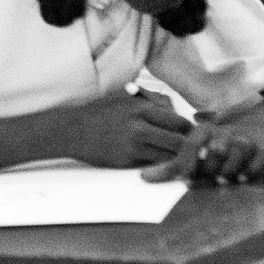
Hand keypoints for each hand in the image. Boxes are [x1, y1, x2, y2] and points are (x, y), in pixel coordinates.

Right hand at [70, 89, 193, 168]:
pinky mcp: (126, 161)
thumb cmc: (101, 112)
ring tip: (178, 157)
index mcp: (141, 108)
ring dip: (175, 158)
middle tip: (191, 149)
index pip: (179, 121)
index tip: (190, 133)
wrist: (73, 130)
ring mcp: (132, 145)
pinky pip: (152, 164)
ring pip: (168, 156)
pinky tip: (158, 161)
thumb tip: (176, 110)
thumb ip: (152, 101)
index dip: (188, 129)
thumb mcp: (126, 98)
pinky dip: (159, 164)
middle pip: (178, 142)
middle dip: (187, 147)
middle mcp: (139, 126)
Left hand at [145, 112, 263, 184]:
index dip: (187, 163)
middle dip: (209, 172)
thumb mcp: (196, 149)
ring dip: (229, 172)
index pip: (191, 145)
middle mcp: (224, 132)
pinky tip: (242, 178)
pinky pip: (258, 160)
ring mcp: (245, 139)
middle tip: (205, 182)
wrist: (259, 126)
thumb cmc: (219, 143)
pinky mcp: (263, 146)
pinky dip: (250, 170)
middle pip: (214, 155)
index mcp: (204, 130)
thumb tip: (143, 178)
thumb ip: (171, 165)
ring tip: (222, 181)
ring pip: (236, 156)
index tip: (184, 180)